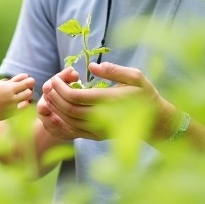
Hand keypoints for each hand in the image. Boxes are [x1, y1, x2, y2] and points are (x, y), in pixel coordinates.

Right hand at [0, 73, 34, 120]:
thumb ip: (11, 80)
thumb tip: (24, 76)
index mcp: (8, 86)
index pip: (25, 80)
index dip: (29, 79)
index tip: (28, 80)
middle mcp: (12, 94)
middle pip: (29, 88)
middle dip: (30, 86)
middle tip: (28, 87)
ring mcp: (13, 104)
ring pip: (28, 96)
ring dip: (28, 94)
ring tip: (24, 94)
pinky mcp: (13, 112)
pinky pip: (25, 106)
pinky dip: (26, 103)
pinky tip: (23, 102)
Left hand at [40, 62, 170, 140]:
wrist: (155, 123)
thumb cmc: (146, 95)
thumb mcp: (136, 77)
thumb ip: (114, 70)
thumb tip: (92, 66)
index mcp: (110, 101)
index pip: (76, 97)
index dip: (61, 88)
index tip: (56, 78)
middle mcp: (103, 118)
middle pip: (68, 110)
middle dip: (54, 97)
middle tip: (49, 84)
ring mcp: (99, 130)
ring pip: (68, 121)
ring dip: (55, 108)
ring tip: (50, 94)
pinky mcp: (97, 137)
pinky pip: (73, 131)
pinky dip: (61, 121)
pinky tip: (57, 110)